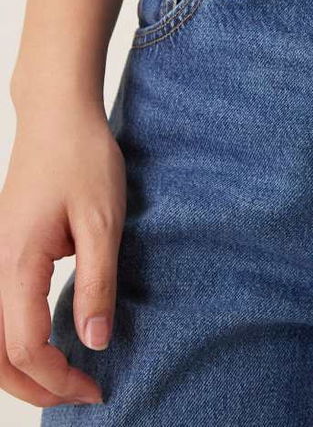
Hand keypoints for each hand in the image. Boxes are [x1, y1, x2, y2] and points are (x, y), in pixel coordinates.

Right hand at [0, 94, 125, 407]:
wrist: (58, 116)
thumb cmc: (82, 158)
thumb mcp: (103, 221)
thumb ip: (97, 282)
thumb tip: (94, 341)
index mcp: (16, 264)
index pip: (25, 347)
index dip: (59, 379)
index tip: (96, 387)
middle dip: (36, 386)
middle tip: (81, 395)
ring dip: (22, 368)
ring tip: (63, 380)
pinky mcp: (3, 251)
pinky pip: (0, 312)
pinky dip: (16, 341)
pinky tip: (51, 342)